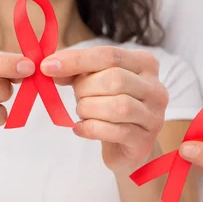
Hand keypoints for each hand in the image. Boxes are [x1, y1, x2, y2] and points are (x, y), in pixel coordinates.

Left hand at [41, 46, 167, 173]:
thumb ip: (76, 71)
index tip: (47, 66)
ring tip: (82, 113)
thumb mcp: (94, 83)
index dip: (76, 60)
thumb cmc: (109, 108)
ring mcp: (153, 116)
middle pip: (115, 79)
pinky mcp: (144, 141)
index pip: (109, 55)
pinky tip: (81, 128)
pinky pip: (114, 131)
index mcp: (144, 64)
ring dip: (89, 109)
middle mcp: (155, 88)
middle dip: (85, 89)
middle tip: (77, 97)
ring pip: (118, 106)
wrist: (127, 146)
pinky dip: (90, 129)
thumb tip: (51, 66)